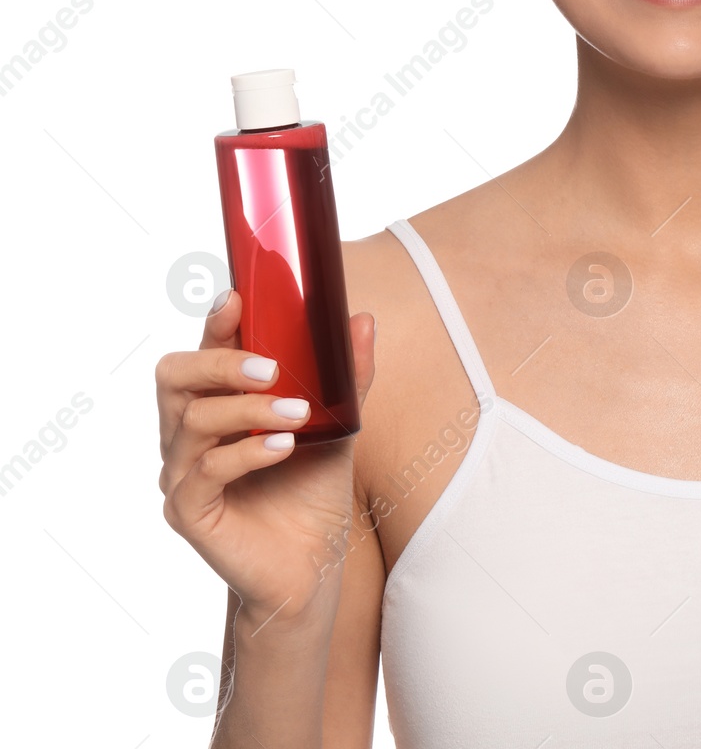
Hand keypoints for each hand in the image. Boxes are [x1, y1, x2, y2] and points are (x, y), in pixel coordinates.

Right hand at [155, 289, 377, 630]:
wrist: (312, 566)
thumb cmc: (312, 491)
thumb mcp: (339, 427)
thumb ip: (349, 378)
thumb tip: (362, 320)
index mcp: (216, 405)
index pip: (201, 353)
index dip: (214, 324)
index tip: (239, 299)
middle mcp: (187, 436)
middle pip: (174, 377)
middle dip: (220, 361)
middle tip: (273, 366)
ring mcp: (181, 475)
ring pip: (191, 422)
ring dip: (248, 409)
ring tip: (298, 412)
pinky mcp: (189, 513)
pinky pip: (203, 473)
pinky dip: (245, 453)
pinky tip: (282, 446)